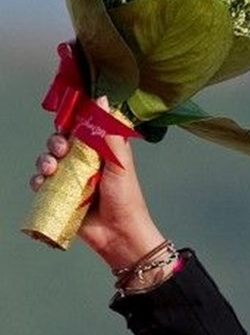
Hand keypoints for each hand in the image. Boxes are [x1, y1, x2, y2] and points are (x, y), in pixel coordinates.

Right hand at [30, 112, 166, 273]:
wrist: (121, 235)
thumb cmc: (126, 199)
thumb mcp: (120, 162)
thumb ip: (110, 132)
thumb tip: (102, 99)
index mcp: (99, 152)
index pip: (78, 130)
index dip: (69, 124)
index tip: (67, 125)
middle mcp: (83, 164)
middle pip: (59, 144)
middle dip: (55, 143)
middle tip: (62, 150)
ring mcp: (71, 181)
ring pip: (48, 162)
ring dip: (44, 160)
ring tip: (51, 168)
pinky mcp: (61, 198)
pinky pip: (42, 185)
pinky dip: (38, 181)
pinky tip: (43, 182)